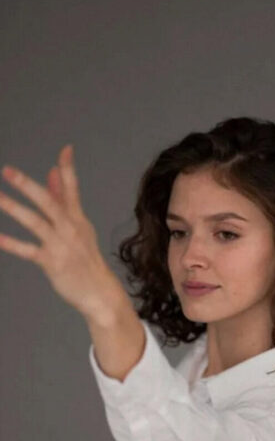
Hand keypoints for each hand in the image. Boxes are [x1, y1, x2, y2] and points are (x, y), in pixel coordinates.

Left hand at [0, 145, 121, 318]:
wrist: (99, 291)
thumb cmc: (86, 258)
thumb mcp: (78, 226)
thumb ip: (63, 199)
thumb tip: (52, 172)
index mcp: (77, 219)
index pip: (73, 189)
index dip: (69, 169)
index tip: (66, 149)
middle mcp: (70, 229)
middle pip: (49, 203)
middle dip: (29, 186)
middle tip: (8, 172)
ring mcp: (61, 245)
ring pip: (37, 223)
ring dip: (15, 209)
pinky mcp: (52, 262)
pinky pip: (29, 251)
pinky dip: (12, 244)